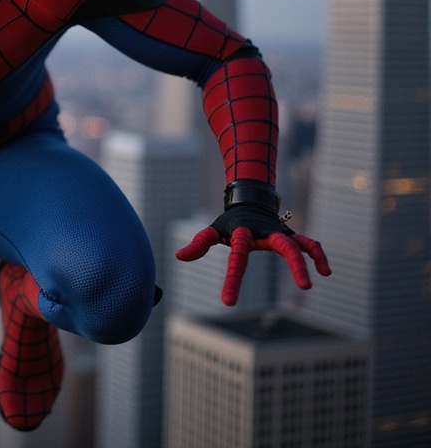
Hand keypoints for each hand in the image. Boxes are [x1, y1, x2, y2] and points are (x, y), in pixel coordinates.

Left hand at [175, 198, 330, 305]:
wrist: (249, 200)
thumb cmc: (229, 222)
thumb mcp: (212, 231)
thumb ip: (198, 244)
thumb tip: (178, 255)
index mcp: (243, 233)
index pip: (237, 259)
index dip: (232, 280)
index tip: (228, 304)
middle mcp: (265, 232)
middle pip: (282, 246)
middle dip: (294, 266)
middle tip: (305, 288)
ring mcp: (279, 233)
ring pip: (299, 245)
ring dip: (308, 261)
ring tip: (313, 284)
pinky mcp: (289, 235)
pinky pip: (308, 243)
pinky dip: (318, 254)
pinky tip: (326, 271)